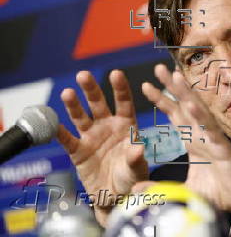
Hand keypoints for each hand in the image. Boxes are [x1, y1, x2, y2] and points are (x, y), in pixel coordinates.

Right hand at [57, 70, 147, 225]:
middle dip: (91, 90)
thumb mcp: (137, 169)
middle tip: (83, 75)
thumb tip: (138, 148)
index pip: (124, 103)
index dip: (120, 88)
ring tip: (68, 93)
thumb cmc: (131, 178)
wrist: (115, 197)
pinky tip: (51, 121)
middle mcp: (108, 127)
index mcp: (126, 126)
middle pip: (98, 104)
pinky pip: (67, 139)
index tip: (116, 73)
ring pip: (81, 117)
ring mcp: (91, 137)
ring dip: (73, 105)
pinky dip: (58, 131)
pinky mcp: (78, 151)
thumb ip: (136, 158)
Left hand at [141, 64, 230, 229]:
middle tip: (158, 67)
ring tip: (175, 75)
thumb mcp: (181, 192)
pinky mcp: (223, 148)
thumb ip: (159, 190)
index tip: (146, 85)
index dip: (161, 100)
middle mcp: (201, 135)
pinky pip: (211, 130)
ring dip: (186, 93)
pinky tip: (191, 103)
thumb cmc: (215, 195)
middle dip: (171, 87)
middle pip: (184, 106)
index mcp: (192, 141)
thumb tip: (136, 191)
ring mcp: (212, 139)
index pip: (174, 116)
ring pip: (198, 111)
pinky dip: (201, 117)